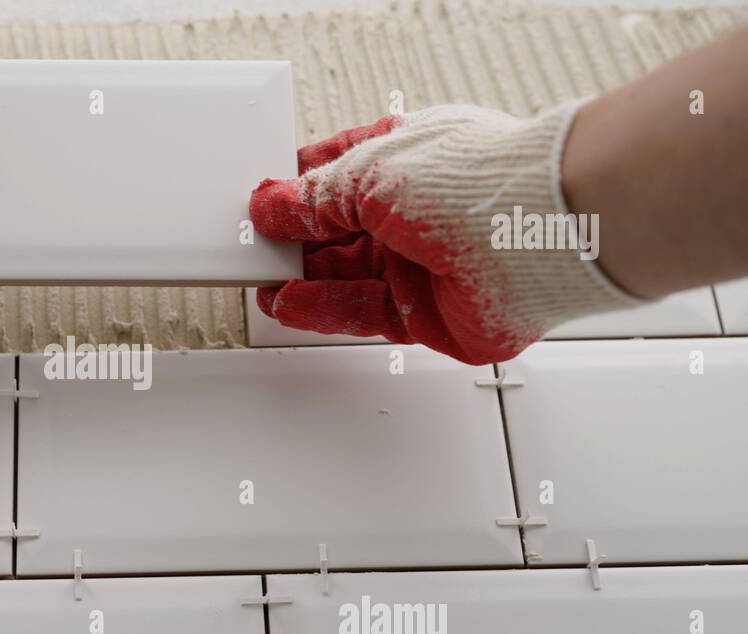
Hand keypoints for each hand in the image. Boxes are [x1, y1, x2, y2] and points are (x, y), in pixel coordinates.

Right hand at [248, 103, 641, 364]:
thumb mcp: (369, 172)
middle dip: (296, 236)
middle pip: (341, 230)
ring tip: (261, 279)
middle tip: (255, 245)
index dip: (302, 185)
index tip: (266, 198)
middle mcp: (420, 213)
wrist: (537, 236)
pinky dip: (322, 308)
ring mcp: (423, 264)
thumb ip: (315, 196)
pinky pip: (361, 313)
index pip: (344, 172)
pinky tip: (290, 303)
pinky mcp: (426, 313)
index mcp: (412, 159)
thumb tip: (273, 203)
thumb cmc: (477, 183)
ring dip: (302, 277)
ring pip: (346, 274)